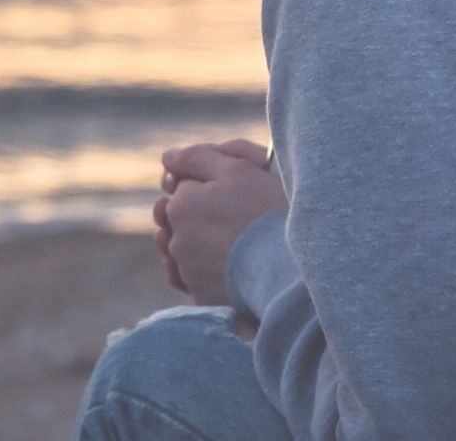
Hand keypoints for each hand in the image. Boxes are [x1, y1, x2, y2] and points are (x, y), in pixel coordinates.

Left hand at [156, 140, 286, 305]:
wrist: (288, 271)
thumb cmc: (266, 213)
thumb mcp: (237, 170)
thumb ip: (198, 158)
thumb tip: (167, 158)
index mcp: (181, 205)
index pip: (184, 187)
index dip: (208, 184)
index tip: (232, 188)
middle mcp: (176, 240)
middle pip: (183, 219)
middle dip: (200, 213)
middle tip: (235, 214)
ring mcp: (188, 272)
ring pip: (187, 250)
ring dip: (201, 243)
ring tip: (234, 241)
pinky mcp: (203, 298)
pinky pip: (194, 281)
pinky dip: (204, 272)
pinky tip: (223, 265)